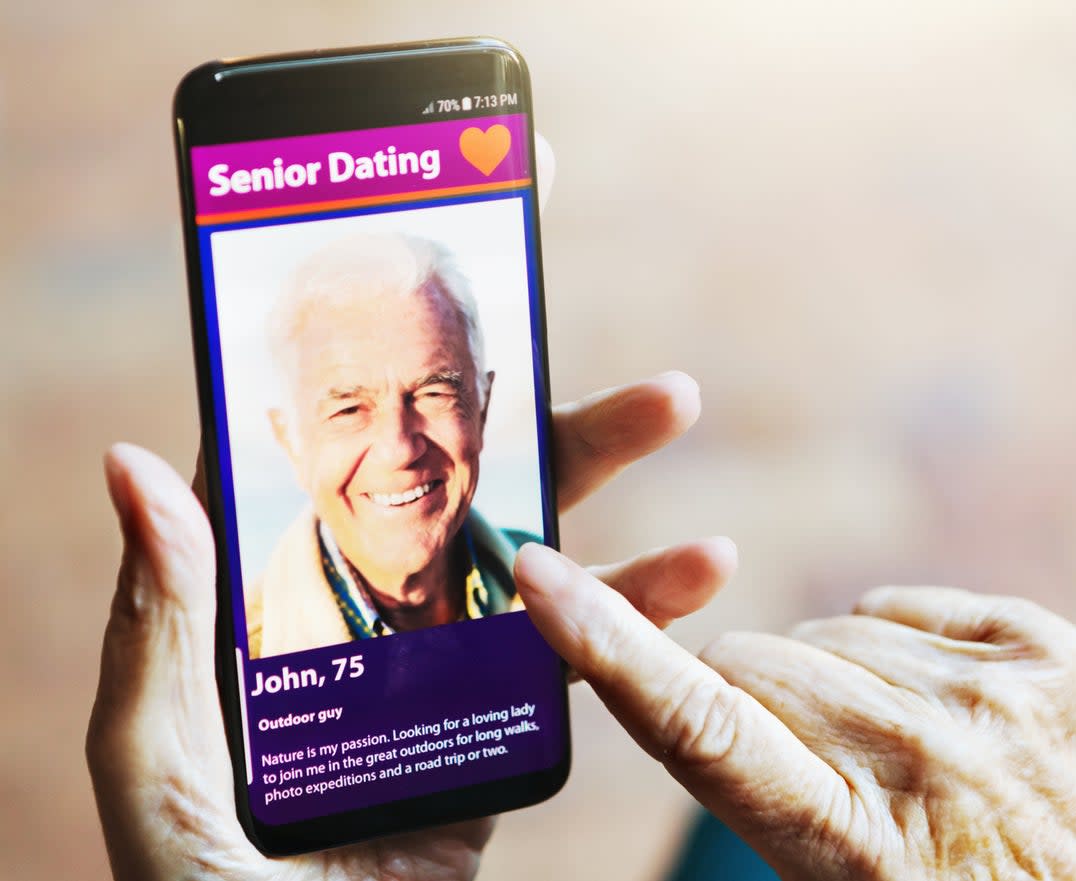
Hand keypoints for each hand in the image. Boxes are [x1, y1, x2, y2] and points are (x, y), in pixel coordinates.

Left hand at [86, 372, 735, 880]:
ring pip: (541, 566)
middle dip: (550, 426)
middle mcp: (372, 625)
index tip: (443, 311)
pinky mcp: (500, 736)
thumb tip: (138, 459)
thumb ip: (166, 619)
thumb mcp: (159, 756)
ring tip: (679, 410)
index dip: (393, 392)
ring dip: (616, 493)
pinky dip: (642, 616)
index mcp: (284, 611)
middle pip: (468, 499)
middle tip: (636, 378)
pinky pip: (577, 663)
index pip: (340, 477)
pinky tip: (697, 574)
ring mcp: (445, 677)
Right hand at [515, 551, 1075, 880]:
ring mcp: (995, 696)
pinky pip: (899, 603)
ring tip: (891, 752)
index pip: (701, 722)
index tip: (541, 575)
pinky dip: (894, 646)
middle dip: (746, 698)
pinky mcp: (1045, 648)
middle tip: (804, 764)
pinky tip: (934, 707)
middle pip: (751, 663)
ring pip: (823, 628)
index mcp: (849, 842)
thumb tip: (698, 677)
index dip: (610, 644)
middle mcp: (923, 758)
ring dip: (829, 679)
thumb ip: (749, 774)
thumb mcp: (822, 879)